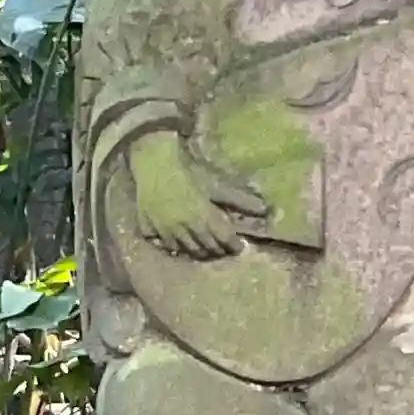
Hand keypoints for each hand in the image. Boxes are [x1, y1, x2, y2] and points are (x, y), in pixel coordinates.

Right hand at [128, 131, 266, 259]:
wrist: (154, 162)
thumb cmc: (188, 172)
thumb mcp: (215, 185)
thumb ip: (239, 200)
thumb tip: (265, 210)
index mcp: (203, 216)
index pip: (224, 239)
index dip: (233, 245)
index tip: (238, 246)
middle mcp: (185, 227)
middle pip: (205, 248)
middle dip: (217, 251)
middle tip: (223, 250)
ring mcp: (165, 230)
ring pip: (185, 250)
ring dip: (197, 252)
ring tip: (205, 250)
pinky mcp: (148, 229)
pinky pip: (162, 245)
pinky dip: (172, 248)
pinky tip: (178, 246)